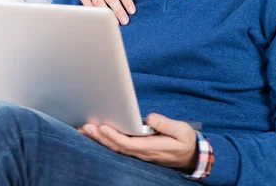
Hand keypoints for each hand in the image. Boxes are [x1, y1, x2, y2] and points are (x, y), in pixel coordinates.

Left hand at [78, 113, 197, 172]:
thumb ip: (165, 124)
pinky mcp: (138, 149)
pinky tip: (97, 134)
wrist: (191, 156)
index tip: (102, 127)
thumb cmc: (186, 142)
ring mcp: (139, 152)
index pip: (127, 143)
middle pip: (116, 146)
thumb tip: (149, 118)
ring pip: (115, 147)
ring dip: (99, 139)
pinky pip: (119, 146)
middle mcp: (142, 152)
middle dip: (100, 137)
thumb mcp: (182, 131)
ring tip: (85, 129)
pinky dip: (106, 140)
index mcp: (151, 147)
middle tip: (85, 127)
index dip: (113, 136)